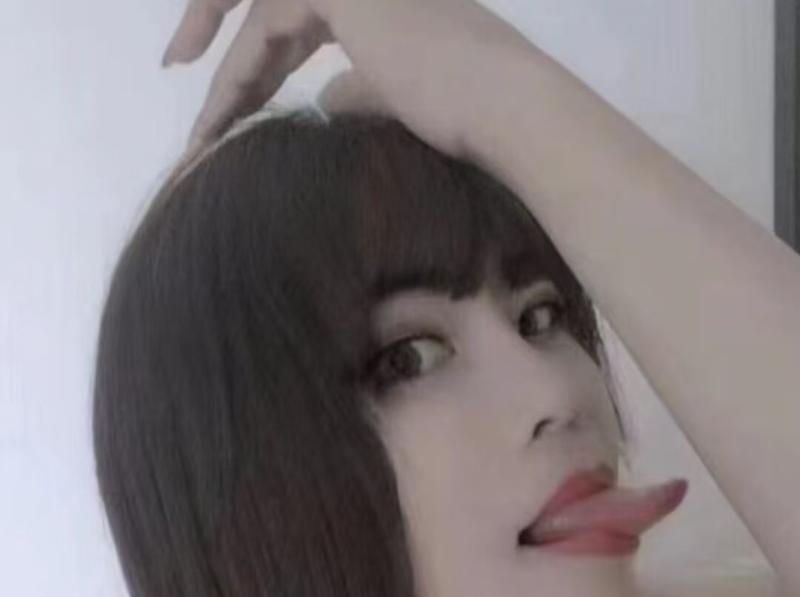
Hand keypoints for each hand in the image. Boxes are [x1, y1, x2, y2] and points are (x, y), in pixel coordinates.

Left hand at [163, 0, 537, 163]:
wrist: (502, 108)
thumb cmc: (464, 113)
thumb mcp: (398, 96)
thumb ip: (359, 91)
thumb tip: (327, 103)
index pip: (297, 13)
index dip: (260, 55)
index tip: (231, 98)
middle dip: (212, 23)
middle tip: (177, 61)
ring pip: (255, 12)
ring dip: (218, 68)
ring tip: (199, 131)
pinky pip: (261, 31)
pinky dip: (234, 78)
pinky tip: (217, 120)